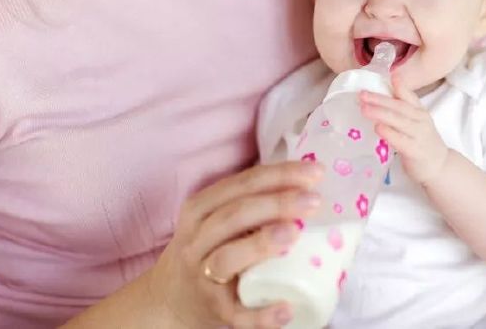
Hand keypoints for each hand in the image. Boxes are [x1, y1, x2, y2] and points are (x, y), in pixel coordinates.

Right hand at [148, 161, 323, 328]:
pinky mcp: (213, 310)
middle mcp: (196, 240)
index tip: (315, 172)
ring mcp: (202, 277)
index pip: (242, 185)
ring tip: (294, 234)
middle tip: (314, 200)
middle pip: (235, 215)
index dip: (279, 175)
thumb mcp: (217, 219)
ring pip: (227, 258)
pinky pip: (237, 314)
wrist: (170, 298)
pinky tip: (287, 308)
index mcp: (201, 209)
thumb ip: (252, 201)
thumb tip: (310, 185)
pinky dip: (261, 314)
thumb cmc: (208, 249)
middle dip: (276, 203)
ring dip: (260, 244)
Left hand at [359, 74, 449, 184]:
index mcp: (419, 111)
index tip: (388, 75)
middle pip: (399, 107)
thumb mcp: (416, 122)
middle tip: (362, 94)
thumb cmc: (422, 142)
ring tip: (364, 109)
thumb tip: (382, 96)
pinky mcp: (414, 151)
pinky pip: (400, 140)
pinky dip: (388, 133)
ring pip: (398, 121)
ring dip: (380, 113)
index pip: (408, 96)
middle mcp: (420, 120)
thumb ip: (402, 110)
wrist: (440, 166)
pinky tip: (377, 128)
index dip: (399, 85)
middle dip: (379, 99)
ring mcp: (418, 135)